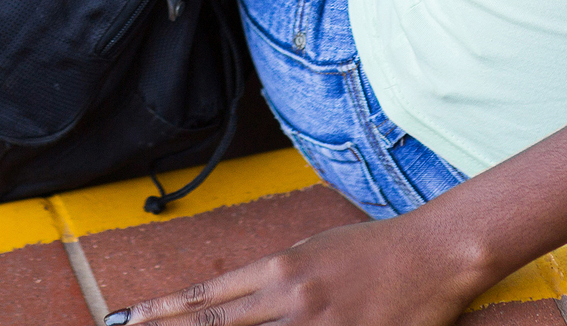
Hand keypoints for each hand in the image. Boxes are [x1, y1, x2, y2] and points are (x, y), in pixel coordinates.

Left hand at [107, 213, 491, 325]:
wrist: (435, 254)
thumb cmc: (375, 250)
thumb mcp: (315, 249)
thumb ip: (278, 276)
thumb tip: (241, 297)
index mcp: (282, 269)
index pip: (210, 295)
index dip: (166, 310)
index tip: (131, 319)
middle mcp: (292, 299)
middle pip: (218, 324)